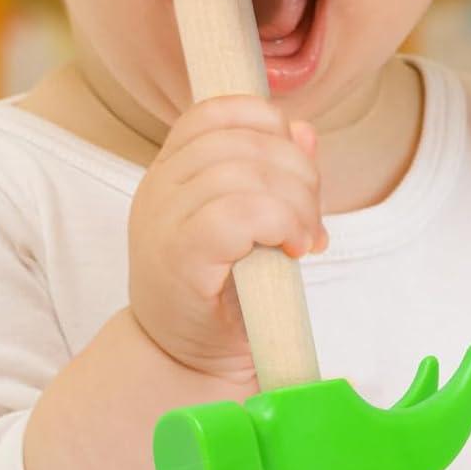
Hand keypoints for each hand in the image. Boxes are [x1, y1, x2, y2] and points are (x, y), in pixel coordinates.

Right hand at [128, 97, 325, 381]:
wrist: (187, 359)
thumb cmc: (225, 291)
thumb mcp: (255, 223)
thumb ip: (276, 175)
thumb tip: (304, 130)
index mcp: (174, 169)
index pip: (217, 111)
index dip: (268, 124)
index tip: (296, 170)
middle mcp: (160, 187)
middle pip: (241, 141)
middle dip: (299, 173)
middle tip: (311, 219)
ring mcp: (164, 221)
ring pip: (243, 174)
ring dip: (296, 203)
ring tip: (305, 239)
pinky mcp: (179, 257)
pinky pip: (236, 213)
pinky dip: (279, 223)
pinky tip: (293, 248)